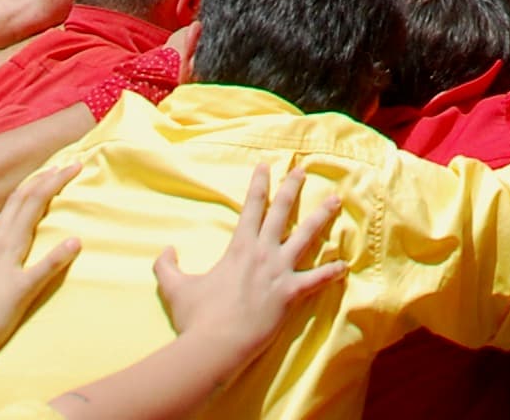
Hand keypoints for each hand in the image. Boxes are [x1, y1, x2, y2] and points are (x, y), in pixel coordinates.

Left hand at [0, 164, 80, 367]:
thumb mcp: (27, 292)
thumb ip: (50, 265)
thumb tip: (76, 239)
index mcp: (10, 243)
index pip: (35, 201)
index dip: (55, 181)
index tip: (75, 166)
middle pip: (19, 199)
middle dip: (40, 179)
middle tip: (60, 167)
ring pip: (5, 210)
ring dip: (24, 193)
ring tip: (37, 186)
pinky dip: (8, 212)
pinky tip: (6, 222)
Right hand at [154, 164, 344, 367]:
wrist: (214, 345)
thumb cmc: (196, 317)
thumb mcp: (175, 288)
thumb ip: (167, 267)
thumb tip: (165, 250)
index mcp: (239, 247)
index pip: (251, 207)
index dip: (258, 185)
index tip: (265, 166)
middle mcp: (262, 253)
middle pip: (282, 212)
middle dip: (292, 188)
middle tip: (303, 170)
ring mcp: (279, 272)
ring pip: (306, 236)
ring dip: (322, 217)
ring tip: (336, 200)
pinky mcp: (289, 294)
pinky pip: (315, 281)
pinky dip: (330, 273)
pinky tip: (344, 265)